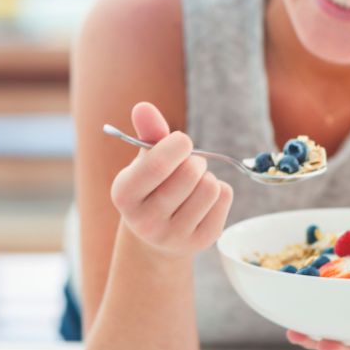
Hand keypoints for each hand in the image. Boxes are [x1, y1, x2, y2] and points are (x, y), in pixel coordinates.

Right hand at [110, 102, 232, 256]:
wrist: (157, 234)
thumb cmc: (152, 185)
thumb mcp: (144, 160)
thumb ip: (147, 133)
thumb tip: (143, 107)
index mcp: (124, 195)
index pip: (157, 165)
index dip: (177, 145)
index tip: (182, 141)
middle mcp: (145, 222)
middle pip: (190, 174)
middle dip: (194, 160)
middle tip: (187, 165)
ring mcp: (174, 237)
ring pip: (210, 187)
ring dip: (207, 176)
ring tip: (194, 183)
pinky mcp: (201, 242)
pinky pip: (225, 198)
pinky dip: (220, 190)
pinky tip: (204, 199)